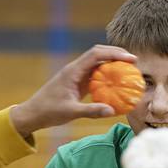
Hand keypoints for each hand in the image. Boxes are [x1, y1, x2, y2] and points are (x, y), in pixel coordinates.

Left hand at [10, 45, 136, 136]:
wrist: (33, 113)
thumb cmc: (49, 111)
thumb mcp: (71, 112)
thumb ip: (92, 111)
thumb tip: (112, 111)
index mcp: (73, 71)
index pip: (96, 54)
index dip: (115, 54)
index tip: (131, 59)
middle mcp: (75, 69)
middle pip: (99, 54)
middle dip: (117, 55)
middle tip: (134, 62)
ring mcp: (76, 75)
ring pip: (97, 63)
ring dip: (112, 64)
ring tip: (129, 70)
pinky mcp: (77, 83)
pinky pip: (94, 75)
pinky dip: (106, 75)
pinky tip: (116, 83)